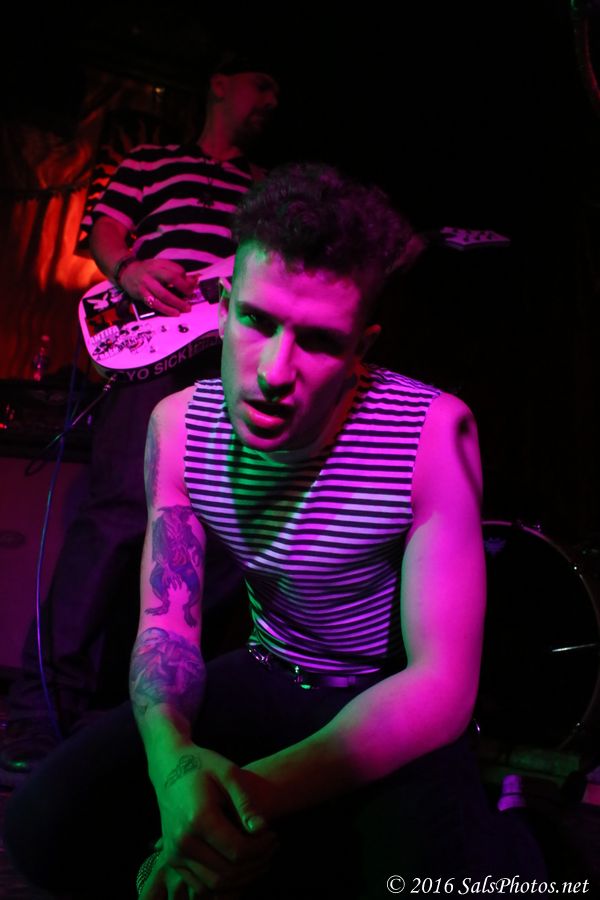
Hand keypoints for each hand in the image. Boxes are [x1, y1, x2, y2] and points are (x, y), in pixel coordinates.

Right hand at [120, 259, 195, 315]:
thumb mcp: (160, 266)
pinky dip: (166, 310)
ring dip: (177, 302)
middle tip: (191, 295)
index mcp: (159, 264)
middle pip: (171, 278)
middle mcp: (152, 272)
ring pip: (164, 294)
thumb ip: (176, 272)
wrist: (126, 272)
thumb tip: (194, 281)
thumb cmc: (147, 270)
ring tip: (186, 308)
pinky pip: (155, 304)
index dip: (186, 279)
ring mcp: (146, 284)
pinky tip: (174, 313)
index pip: (176, 270)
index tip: (191, 285)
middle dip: (184, 288)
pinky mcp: (141, 295)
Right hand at [152, 747, 275, 895]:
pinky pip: (201, 885)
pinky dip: (225, 883)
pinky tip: (241, 865)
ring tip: (260, 858)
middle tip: (272, 848)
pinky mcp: (172, 859)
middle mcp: (183, 841)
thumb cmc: (203, 765)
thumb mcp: (229, 773)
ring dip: (243, 878)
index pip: (238, 850)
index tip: (273, 834)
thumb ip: (246, 803)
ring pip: (215, 885)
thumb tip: (263, 829)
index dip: (262, 848)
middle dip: (257, 864)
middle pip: (228, 872)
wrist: (169, 767)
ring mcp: (174, 853)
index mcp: (198, 818)